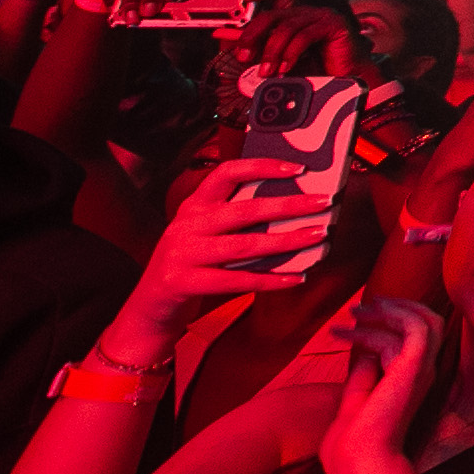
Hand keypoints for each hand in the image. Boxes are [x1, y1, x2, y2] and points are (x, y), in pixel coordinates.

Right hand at [120, 154, 339, 344]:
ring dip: (286, 241)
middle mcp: (186, 225)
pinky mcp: (182, 283)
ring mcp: (182, 254)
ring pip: (244, 245)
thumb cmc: (190, 265)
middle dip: (288, 205)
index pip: (226, 174)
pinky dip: (270, 280)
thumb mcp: (205, 234)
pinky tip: (296, 277)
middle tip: (324, 202)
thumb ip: (236, 219)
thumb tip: (293, 207)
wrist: (149, 307)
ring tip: (317, 236)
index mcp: (194, 206)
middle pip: (244, 210)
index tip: (298, 168)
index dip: (261, 167)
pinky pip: (236, 281)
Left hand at [321, 296, 448, 473]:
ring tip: (353, 313)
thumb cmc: (352, 442)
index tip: (356, 319)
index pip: (418, 336)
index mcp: (413, 381)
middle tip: (360, 307)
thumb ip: (363, 374)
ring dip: (387, 310)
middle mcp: (423, 373)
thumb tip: (364, 350)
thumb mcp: (356, 398)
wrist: (357, 461)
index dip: (392, 319)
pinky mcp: (414, 369)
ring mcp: (421, 371)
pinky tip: (353, 327)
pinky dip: (384, 321)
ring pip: (423, 320)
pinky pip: (414, 328)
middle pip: (430, 321)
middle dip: (397, 306)